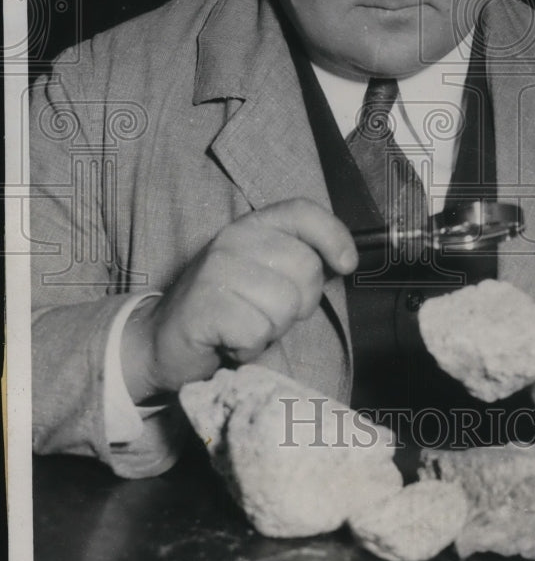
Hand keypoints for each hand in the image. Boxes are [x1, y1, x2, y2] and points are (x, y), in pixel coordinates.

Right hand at [122, 198, 357, 400]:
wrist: (161, 341)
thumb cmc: (226, 310)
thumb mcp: (264, 275)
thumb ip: (297, 264)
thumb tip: (345, 261)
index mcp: (252, 226)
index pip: (302, 211)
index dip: (333, 235)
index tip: (346, 264)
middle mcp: (233, 239)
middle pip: (306, 269)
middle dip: (298, 304)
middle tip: (267, 312)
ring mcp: (215, 270)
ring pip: (284, 306)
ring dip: (270, 329)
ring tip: (245, 327)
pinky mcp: (203, 305)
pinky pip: (257, 332)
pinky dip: (248, 348)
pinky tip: (229, 342)